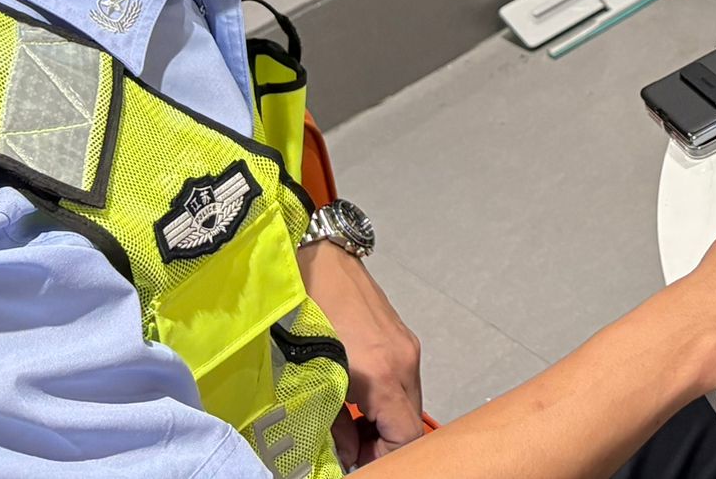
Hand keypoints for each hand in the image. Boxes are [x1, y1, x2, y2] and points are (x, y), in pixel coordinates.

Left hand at [298, 241, 422, 465]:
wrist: (318, 257)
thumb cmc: (304, 315)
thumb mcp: (310, 378)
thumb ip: (330, 424)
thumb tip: (342, 457)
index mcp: (384, 375)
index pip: (407, 436)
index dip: (385, 460)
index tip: (357, 466)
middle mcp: (406, 361)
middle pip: (411, 422)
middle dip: (383, 445)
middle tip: (348, 455)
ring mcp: (407, 346)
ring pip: (407, 403)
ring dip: (383, 424)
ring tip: (346, 429)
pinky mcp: (400, 337)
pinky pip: (402, 382)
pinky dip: (383, 402)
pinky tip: (353, 400)